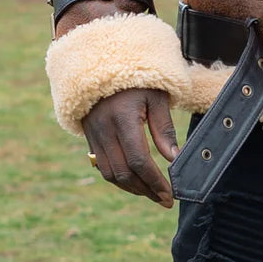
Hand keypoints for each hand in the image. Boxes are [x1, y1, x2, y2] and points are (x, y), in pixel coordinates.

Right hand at [82, 87, 180, 205]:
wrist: (103, 63)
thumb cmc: (137, 78)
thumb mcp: (156, 95)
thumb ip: (163, 127)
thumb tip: (172, 159)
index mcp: (123, 117)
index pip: (139, 160)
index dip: (155, 181)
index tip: (170, 195)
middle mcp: (104, 129)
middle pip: (124, 173)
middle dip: (145, 190)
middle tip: (164, 200)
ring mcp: (94, 135)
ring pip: (110, 174)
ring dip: (132, 188)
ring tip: (152, 193)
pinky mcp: (89, 137)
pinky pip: (102, 166)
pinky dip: (119, 178)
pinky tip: (134, 181)